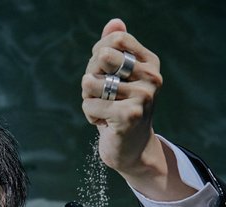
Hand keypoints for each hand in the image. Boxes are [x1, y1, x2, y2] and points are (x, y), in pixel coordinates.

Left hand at [82, 18, 161, 175]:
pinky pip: (89, 105)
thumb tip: (115, 23)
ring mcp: (142, 96)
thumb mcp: (119, 78)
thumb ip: (116, 49)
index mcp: (150, 62)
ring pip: (90, 83)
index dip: (97, 56)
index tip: (103, 74)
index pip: (113, 41)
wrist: (132, 150)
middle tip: (100, 95)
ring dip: (87, 99)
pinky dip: (89, 115)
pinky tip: (103, 123)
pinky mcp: (128, 116)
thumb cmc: (121, 110)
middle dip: (90, 77)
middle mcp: (151, 77)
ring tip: (102, 109)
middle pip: (100, 58)